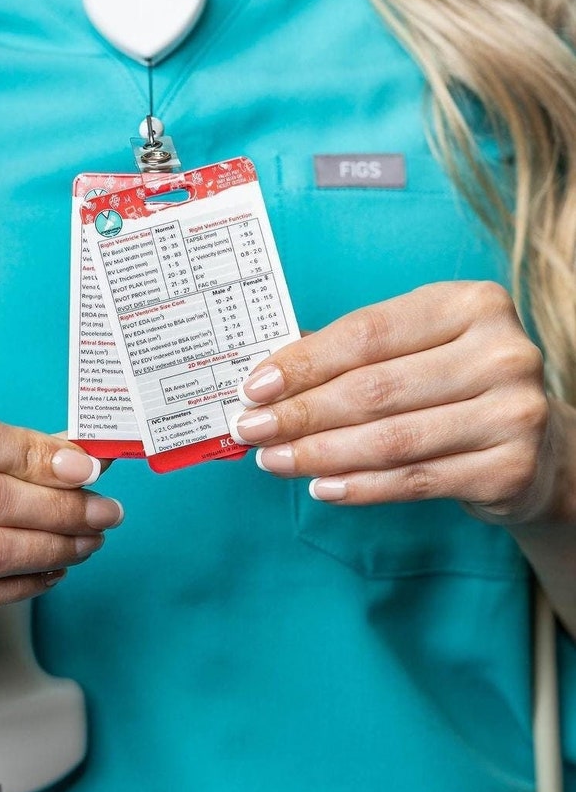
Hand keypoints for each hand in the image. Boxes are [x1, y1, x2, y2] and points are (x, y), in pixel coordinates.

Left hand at [230, 281, 556, 526]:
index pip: (368, 334)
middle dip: (301, 412)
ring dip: (320, 453)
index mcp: (470, 304)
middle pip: (375, 388)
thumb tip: (268, 375)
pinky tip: (322, 486)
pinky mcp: (512, 467)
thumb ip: (353, 353)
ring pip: (391, 439)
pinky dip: (361, 487)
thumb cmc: (457, 385)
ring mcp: (514, 411)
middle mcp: (501, 352)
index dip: (305, 362)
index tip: (255, 386)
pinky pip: (417, 479)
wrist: (539, 445)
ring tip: (275, 460)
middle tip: (252, 429)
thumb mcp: (416, 348)